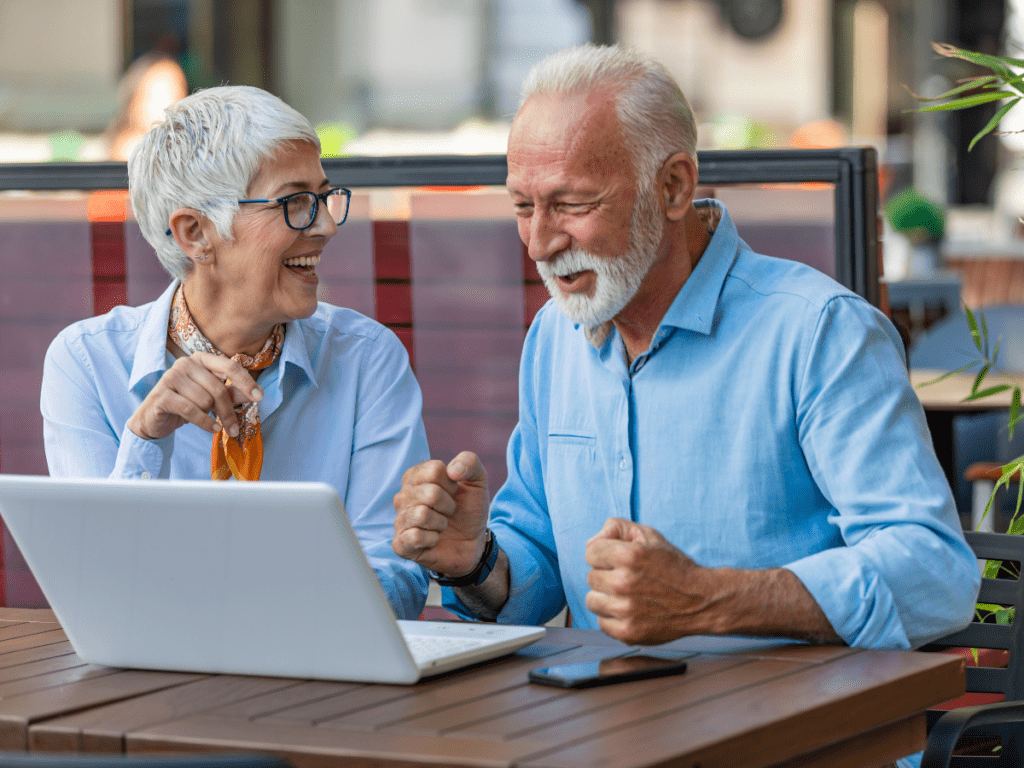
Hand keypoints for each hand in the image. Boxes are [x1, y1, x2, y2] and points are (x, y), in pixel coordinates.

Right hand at [127, 352, 261, 440]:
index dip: (246, 382)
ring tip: (210, 422)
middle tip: (234, 428)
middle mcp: (185, 364)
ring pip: (205, 400)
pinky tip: (212, 428)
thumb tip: (254, 395)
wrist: (154, 418)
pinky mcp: (162, 395)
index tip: (259, 397)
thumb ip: (232, 394)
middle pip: (218, 388)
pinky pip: (191, 410)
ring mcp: (171, 377)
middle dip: (229, 411)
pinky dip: (205, 422)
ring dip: (211, 416)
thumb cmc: (186, 404)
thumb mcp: (212, 399)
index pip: (229, 366)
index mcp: (200, 359)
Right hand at [392, 451, 489, 575]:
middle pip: (431, 493)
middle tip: (449, 511)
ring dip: (441, 523)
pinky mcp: (400, 544)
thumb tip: (452, 470)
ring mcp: (400, 520)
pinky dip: (432, 539)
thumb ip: (469, 462)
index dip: (451, 484)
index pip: (434, 470)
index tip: (453, 492)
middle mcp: (403, 496)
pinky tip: (434, 539)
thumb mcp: (477, 480)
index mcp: (415, 476)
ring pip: (423, 515)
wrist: (473, 541)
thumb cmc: (469, 508)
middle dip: (449, 505)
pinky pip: (415, 537)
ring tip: (441, 525)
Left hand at [585, 518, 718, 644]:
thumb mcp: (648, 535)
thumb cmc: (673, 567)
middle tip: (628, 578)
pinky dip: (612, 617)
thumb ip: (615, 528)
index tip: (619, 560)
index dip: (605, 554)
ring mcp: (625, 610)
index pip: (590, 553)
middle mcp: (624, 583)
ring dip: (606, 597)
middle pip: (590, 577)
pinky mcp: (627, 632)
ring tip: (627, 594)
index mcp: (628, 556)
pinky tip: (630, 610)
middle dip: (606, 575)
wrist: (700, 601)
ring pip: (592, 600)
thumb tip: (589, 544)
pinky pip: (601, 621)